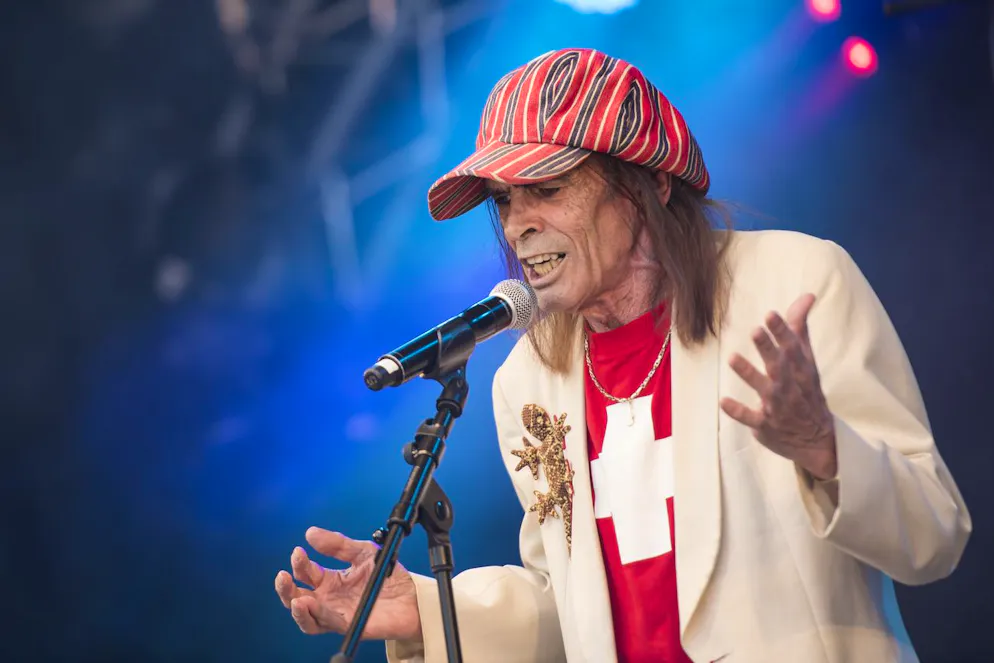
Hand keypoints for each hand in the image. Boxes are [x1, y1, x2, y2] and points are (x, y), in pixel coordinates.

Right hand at [274, 527, 421, 641]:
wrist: (411, 595)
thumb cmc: (388, 575)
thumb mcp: (362, 552)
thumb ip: (338, 544)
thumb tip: (311, 533)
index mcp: (331, 581)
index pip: (306, 573)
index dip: (299, 563)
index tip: (298, 551)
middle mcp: (330, 599)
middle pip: (298, 598)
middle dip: (286, 588)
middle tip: (283, 576)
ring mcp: (337, 614)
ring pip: (307, 617)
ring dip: (297, 608)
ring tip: (296, 598)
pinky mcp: (348, 625)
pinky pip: (327, 624)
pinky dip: (316, 615)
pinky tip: (310, 605)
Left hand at [719, 293, 837, 479]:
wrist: (817, 440)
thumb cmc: (806, 391)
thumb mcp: (807, 360)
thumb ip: (800, 328)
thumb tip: (807, 295)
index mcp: (801, 369)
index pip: (793, 347)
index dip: (782, 331)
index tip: (770, 314)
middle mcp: (790, 386)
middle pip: (779, 365)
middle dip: (767, 348)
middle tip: (755, 330)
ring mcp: (777, 407)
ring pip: (763, 389)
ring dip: (749, 374)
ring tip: (733, 358)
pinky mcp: (765, 425)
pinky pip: (750, 418)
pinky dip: (738, 411)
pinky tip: (723, 401)